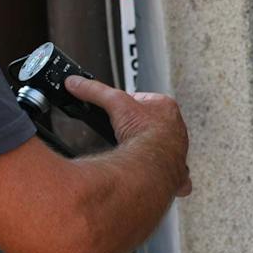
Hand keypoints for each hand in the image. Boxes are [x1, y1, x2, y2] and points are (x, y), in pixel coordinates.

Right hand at [65, 76, 192, 196]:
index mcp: (166, 106)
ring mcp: (176, 149)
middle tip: (126, 129)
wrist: (153, 165)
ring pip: (162, 144)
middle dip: (140, 125)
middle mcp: (176, 128)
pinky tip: (147, 168)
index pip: (145, 99)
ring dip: (150, 146)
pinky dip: (160, 169)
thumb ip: (94, 90)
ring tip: (134, 148)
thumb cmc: (145, 132)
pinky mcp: (173, 169)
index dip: (129, 104)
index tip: (120, 108)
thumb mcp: (114, 102)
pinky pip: (169, 169)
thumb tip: (76, 83)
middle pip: (153, 122)